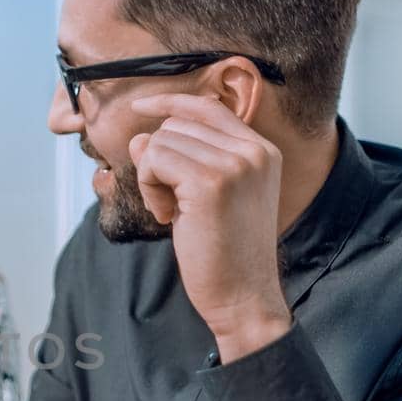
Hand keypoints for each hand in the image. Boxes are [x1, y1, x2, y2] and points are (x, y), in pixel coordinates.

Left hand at [128, 94, 290, 361]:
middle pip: (177, 125)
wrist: (243, 296)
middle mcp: (253, 151)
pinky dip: (148, 188)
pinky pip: (154, 160)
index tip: (141, 106)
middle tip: (172, 204)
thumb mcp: (206, 197)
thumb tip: (139, 137)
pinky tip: (167, 216)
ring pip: (161, 141)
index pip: (208, 106)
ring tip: (173, 212)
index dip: (170, 104)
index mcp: (262, 151)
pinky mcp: (210, 182)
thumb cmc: (223, 253)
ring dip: (152, 178)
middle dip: (160, 162)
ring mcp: (235, 164)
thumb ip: (182, 161)